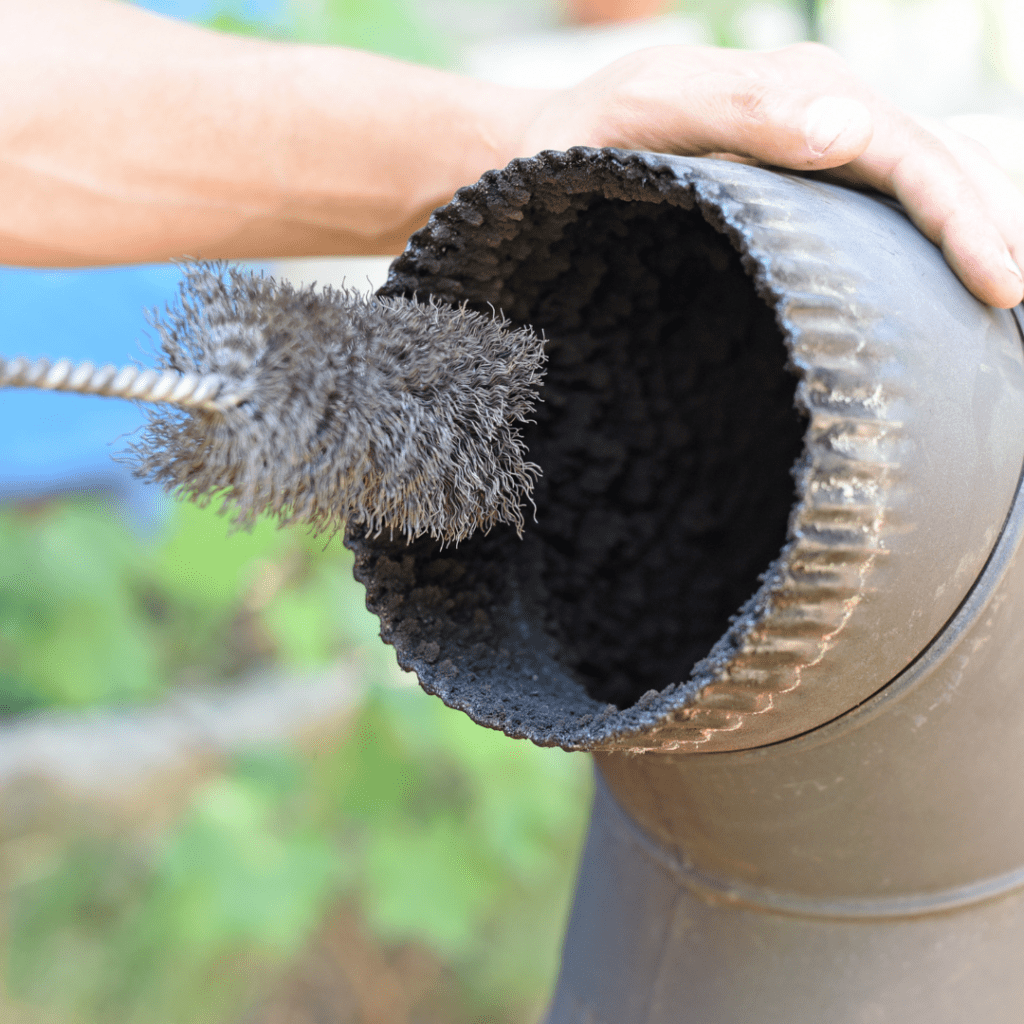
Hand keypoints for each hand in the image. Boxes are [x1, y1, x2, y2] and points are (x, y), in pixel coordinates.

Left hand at [519, 43, 1023, 308]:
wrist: (545, 145)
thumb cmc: (582, 137)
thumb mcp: (646, 111)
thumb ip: (736, 109)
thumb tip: (842, 129)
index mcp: (804, 93)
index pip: (910, 154)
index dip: (963, 216)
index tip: (1000, 284)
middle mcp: (824, 113)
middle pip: (935, 167)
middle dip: (989, 230)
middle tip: (1021, 306)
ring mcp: (815, 148)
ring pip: (920, 184)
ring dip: (973, 230)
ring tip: (1009, 294)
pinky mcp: (798, 183)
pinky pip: (881, 203)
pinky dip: (925, 235)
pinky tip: (943, 277)